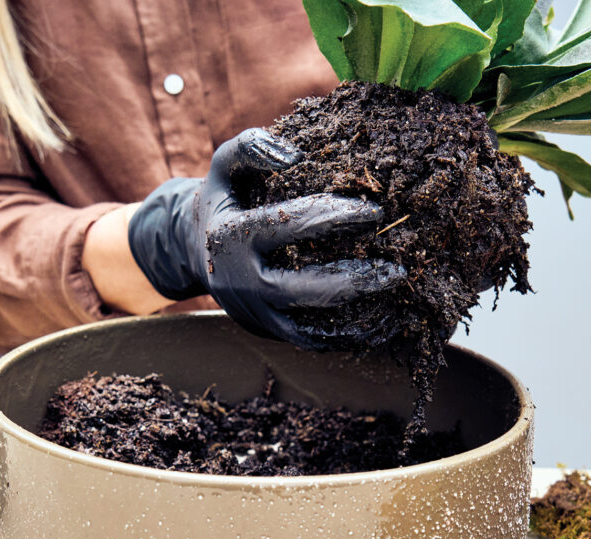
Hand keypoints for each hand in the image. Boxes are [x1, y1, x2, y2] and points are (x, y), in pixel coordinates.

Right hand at [127, 128, 405, 348]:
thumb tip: (296, 156)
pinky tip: (377, 324)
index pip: (291, 226)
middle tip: (398, 272)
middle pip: (303, 289)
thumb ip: (251, 147)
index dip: (336, 217)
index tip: (375, 213)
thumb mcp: (224, 165)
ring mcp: (251, 313)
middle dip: (355, 281)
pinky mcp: (264, 330)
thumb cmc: (223, 200)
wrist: (192, 250)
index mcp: (231, 237)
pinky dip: (344, 337)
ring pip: (308, 328)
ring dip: (355, 320)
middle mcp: (239, 282)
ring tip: (396, 308)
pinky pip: (308, 340)